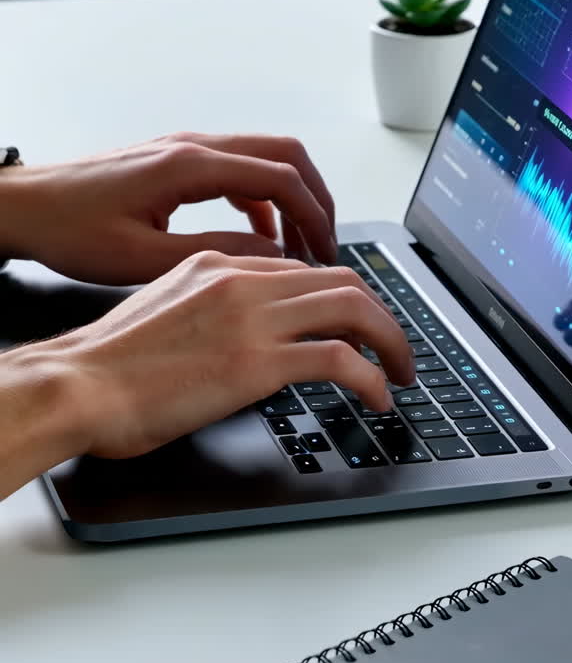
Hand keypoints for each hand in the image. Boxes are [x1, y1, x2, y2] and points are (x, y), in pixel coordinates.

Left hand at [0, 132, 335, 283]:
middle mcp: (193, 146)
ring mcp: (185, 149)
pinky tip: (259, 239)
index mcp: (189, 165)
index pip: (281, 176)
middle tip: (326, 245)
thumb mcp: (143, 258)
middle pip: (285, 154)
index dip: (314, 214)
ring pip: (264, 159)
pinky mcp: (175, 162)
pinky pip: (238, 171)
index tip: (327, 251)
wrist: (25, 207)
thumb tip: (272, 257)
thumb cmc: (70, 230)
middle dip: (316, 198)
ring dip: (291, 199)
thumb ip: (215, 254)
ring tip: (299, 249)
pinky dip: (261, 201)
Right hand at [54, 254, 415, 458]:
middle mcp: (243, 280)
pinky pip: (341, 358)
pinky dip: (372, 377)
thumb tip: (241, 335)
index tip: (355, 325)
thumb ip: (210, 309)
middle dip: (380, 314)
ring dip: (391, 341)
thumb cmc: (107, 363)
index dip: (340, 298)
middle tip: (395, 348)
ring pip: (354, 309)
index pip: (301, 270)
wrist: (79, 384)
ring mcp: (253, 318)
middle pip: (341, 280)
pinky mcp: (258, 361)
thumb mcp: (164, 311)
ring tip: (401, 373)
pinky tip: (377, 398)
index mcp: (218, 264)